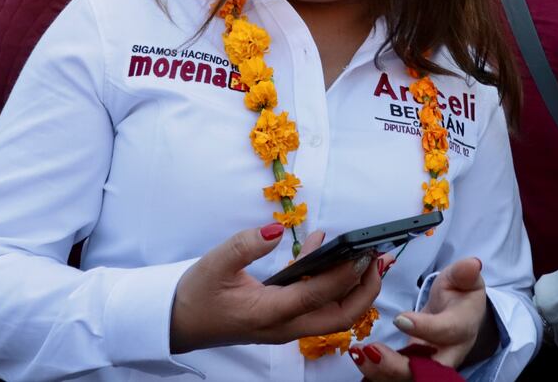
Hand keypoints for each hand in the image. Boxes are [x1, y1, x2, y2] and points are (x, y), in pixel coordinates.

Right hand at [170, 225, 381, 353]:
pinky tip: (324, 253)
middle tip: (379, 260)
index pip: (316, 297)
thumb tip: (276, 230)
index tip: (361, 252)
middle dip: (365, 290)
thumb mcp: (215, 263)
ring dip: (354, 289)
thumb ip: (246, 244)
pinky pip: (316, 306)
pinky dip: (330, 283)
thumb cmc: (196, 296)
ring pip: (333, 315)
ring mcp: (285, 326)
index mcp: (268, 314)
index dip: (343, 276)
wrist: (179, 322)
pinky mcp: (283, 319)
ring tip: (368, 257)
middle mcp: (283, 326)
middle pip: (339, 317)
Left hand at [350, 257, 496, 380]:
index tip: (400, 318)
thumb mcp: (464, 280)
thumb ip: (464, 273)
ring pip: (408, 378)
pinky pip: (394, 376)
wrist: (460, 316)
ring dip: (381, 371)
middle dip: (398, 367)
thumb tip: (472, 264)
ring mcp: (429, 364)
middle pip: (427, 371)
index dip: (424, 327)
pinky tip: (358, 360)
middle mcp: (446, 353)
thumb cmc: (460, 296)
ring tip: (359, 354)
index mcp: (461, 328)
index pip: (445, 331)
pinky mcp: (412, 367)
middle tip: (372, 351)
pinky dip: (376, 372)